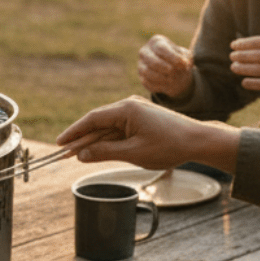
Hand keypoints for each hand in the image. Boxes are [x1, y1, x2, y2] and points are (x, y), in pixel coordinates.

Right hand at [55, 96, 239, 173]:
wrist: (199, 141)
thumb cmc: (169, 146)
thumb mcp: (133, 153)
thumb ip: (104, 153)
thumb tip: (81, 154)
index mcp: (126, 109)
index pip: (92, 120)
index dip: (74, 132)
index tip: (59, 143)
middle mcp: (129, 106)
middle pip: (98, 123)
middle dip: (81, 138)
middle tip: (63, 152)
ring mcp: (136, 111)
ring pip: (108, 127)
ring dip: (95, 141)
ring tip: (78, 155)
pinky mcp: (142, 119)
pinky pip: (119, 129)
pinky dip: (109, 140)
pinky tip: (100, 150)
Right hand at [137, 35, 194, 97]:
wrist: (175, 72)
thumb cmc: (179, 60)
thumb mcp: (185, 56)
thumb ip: (184, 58)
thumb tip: (182, 63)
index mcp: (156, 41)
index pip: (161, 48)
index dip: (172, 56)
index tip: (183, 64)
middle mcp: (145, 51)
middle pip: (151, 59)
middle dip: (163, 67)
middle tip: (173, 71)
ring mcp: (141, 64)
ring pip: (146, 71)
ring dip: (161, 77)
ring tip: (171, 79)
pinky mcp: (141, 77)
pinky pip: (146, 82)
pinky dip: (158, 85)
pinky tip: (167, 84)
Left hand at [229, 36, 259, 113]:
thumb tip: (246, 44)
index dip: (244, 43)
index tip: (233, 45)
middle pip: (257, 55)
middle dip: (241, 55)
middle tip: (232, 56)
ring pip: (258, 69)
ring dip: (243, 68)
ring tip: (233, 67)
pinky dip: (252, 83)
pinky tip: (244, 82)